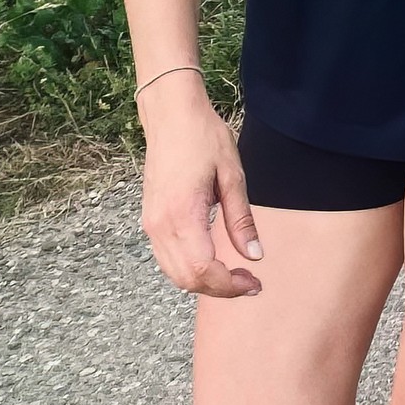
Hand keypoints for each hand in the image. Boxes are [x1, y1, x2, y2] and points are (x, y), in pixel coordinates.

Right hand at [137, 75, 262, 295]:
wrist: (172, 116)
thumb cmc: (204, 138)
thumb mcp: (233, 176)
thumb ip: (241, 220)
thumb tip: (254, 256)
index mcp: (182, 215)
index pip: (202, 270)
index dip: (229, 286)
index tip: (254, 282)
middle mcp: (160, 226)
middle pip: (186, 280)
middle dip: (220, 289)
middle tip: (250, 282)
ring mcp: (151, 224)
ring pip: (174, 274)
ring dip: (204, 282)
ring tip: (235, 274)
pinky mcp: (150, 220)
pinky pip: (167, 259)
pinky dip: (189, 270)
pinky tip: (213, 260)